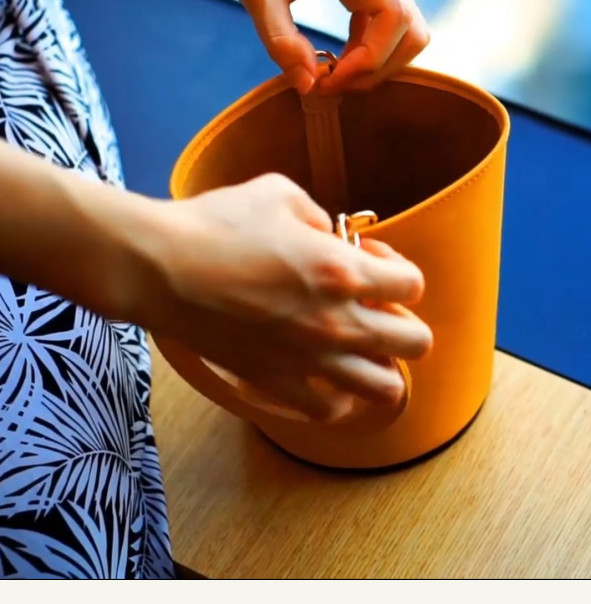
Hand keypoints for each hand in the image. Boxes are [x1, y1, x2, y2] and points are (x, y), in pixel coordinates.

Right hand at [144, 174, 431, 420]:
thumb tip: (332, 235)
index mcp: (342, 270)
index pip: (413, 284)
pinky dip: (336, 395)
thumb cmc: (216, 223)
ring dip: (382, 365)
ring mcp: (309, 361)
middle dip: (403, 321)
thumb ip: (319, 215)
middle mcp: (337, 322)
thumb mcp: (278, 194)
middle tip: (373, 308)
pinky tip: (323, 373)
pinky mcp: (277, 384)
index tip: (371, 263)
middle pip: (416, 343)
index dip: (398, 271)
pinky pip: (330, 409)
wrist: (160, 269)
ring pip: (386, 388)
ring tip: (358, 348)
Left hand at [228, 0, 429, 94]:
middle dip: (375, 69)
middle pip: (411, 31)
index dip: (369, 60)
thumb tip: (308, 85)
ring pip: (407, 34)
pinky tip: (337, 62)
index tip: (329, 82)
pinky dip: (368, 55)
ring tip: (333, 77)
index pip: (394, 16)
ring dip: (375, 66)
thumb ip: (280, 38)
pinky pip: (389, 31)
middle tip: (331, 85)